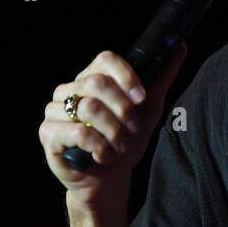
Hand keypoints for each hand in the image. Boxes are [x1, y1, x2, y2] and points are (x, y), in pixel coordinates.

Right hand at [39, 44, 187, 200]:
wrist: (108, 178)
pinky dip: (98, 146)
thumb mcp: (148, 110)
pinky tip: (103, 155)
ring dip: (112, 131)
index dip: (126, 77)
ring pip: (88, 108)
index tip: (141, 98)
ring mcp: (55, 110)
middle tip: (131, 129)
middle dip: (122, 110)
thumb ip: (161, 79)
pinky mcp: (48, 133)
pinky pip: (76, 132)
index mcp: (91, 78)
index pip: (105, 60)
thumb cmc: (125, 142)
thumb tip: (180, 48)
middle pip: (97, 83)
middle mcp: (69, 90)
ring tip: (119, 146)